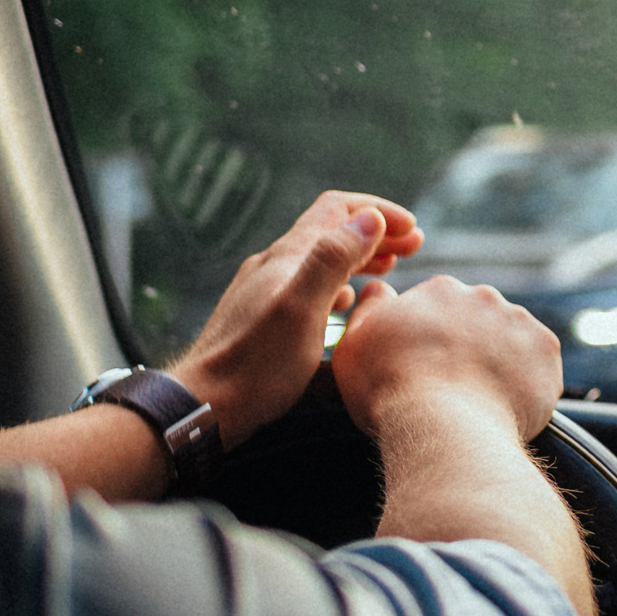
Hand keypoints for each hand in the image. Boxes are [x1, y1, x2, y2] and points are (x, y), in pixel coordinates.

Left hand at [171, 191, 421, 444]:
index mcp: (287, 256)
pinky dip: (338, 284)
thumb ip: (334, 259)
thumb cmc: (256, 365)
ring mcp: (265, 290)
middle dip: (375, 234)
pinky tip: (347, 305)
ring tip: (390, 271)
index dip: (379, 211)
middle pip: (331, 231)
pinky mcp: (261, 316)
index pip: (338, 209)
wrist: (203, 406)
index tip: (413, 230)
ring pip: (320, 259)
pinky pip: (307, 286)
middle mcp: (274, 265)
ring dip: (359, 258)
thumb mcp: (303, 309)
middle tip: (413, 248)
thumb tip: (369, 218)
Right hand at [329, 275, 562, 443]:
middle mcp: (483, 296)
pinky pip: (540, 362)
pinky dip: (528, 379)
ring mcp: (519, 321)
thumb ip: (370, 308)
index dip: (432, 340)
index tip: (426, 367)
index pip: (439, 309)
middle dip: (468, 346)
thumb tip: (380, 287)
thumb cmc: (391, 389)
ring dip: (500, 360)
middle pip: (477, 320)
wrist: (444, 425)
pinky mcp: (547, 350)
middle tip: (454, 385)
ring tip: (480, 398)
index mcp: (440, 290)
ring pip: (510, 339)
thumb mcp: (355, 344)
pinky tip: (507, 403)